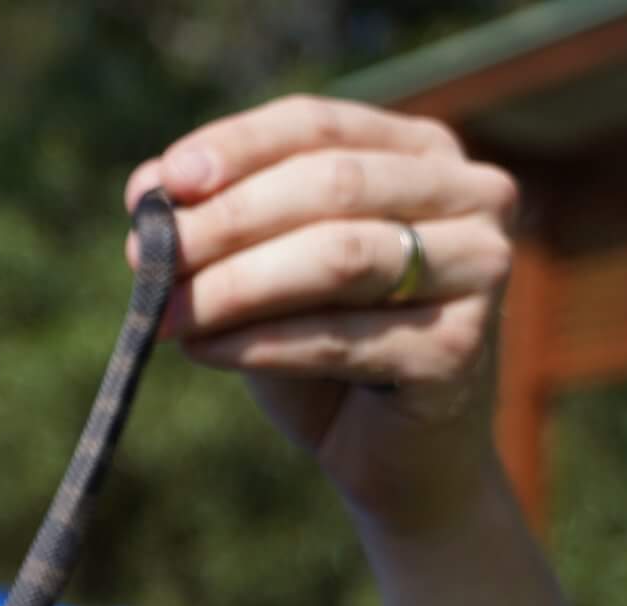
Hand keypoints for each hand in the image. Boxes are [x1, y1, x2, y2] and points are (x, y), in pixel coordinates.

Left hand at [126, 94, 519, 537]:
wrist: (395, 459)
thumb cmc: (328, 350)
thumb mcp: (269, 274)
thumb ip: (222, 229)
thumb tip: (146, 194)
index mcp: (423, 153)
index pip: (320, 125)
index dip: (235, 149)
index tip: (158, 182)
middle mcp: (472, 196)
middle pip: (331, 186)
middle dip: (227, 220)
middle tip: (148, 254)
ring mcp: (480, 269)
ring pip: (340, 256)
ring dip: (235, 284)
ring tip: (163, 311)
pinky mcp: (459, 349)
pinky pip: (340, 339)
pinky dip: (259, 343)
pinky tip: (202, 350)